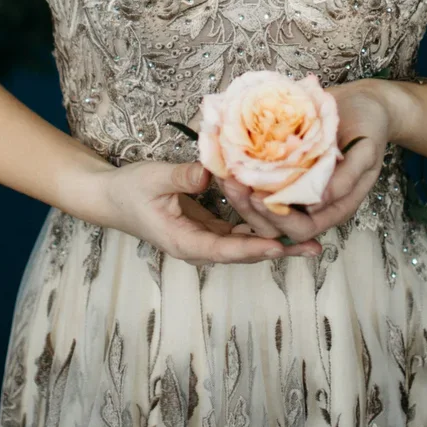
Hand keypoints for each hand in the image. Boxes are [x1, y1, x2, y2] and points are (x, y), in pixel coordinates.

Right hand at [92, 158, 321, 263]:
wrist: (111, 198)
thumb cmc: (130, 189)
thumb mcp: (153, 178)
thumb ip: (181, 177)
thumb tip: (210, 173)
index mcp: (183, 241)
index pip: (224, 250)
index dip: (253, 248)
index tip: (280, 246)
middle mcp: (198, 246)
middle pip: (244, 253)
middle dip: (279, 249)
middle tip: (314, 246)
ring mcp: (205, 240)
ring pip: (246, 244)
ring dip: (277, 242)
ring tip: (313, 241)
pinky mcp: (209, 229)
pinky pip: (240, 232)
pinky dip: (262, 227)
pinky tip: (286, 221)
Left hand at [214, 80, 394, 243]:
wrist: (364, 102)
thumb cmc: (370, 125)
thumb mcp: (367, 151)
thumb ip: (346, 180)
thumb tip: (317, 204)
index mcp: (335, 205)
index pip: (302, 229)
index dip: (279, 218)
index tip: (260, 197)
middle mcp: (313, 203)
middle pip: (275, 225)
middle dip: (251, 209)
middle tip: (232, 183)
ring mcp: (297, 187)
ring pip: (262, 207)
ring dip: (242, 195)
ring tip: (226, 173)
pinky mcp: (286, 169)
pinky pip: (262, 181)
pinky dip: (246, 174)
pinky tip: (230, 159)